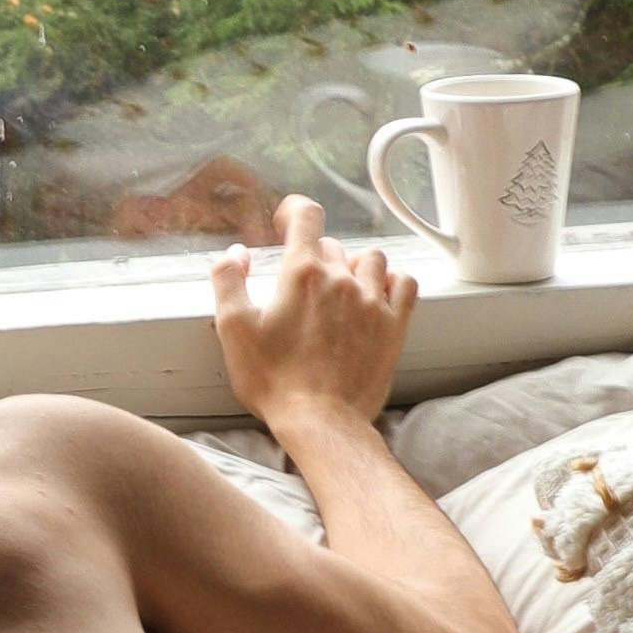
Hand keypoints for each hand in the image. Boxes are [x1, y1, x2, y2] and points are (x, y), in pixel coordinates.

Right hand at [209, 195, 416, 434]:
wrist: (321, 422)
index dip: (294, 210)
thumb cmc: (274, 381)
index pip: (307, 215)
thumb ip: (228, 281)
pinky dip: (392, 282)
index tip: (285, 222)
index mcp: (302, 274)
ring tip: (340, 289)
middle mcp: (341, 279)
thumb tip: (235, 253)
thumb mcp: (233, 330)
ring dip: (354, 266)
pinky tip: (377, 295)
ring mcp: (372, 302)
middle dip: (314, 257)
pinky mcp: (394, 326)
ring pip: (371, 259)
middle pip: (332, 245)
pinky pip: (405, 283)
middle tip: (300, 286)